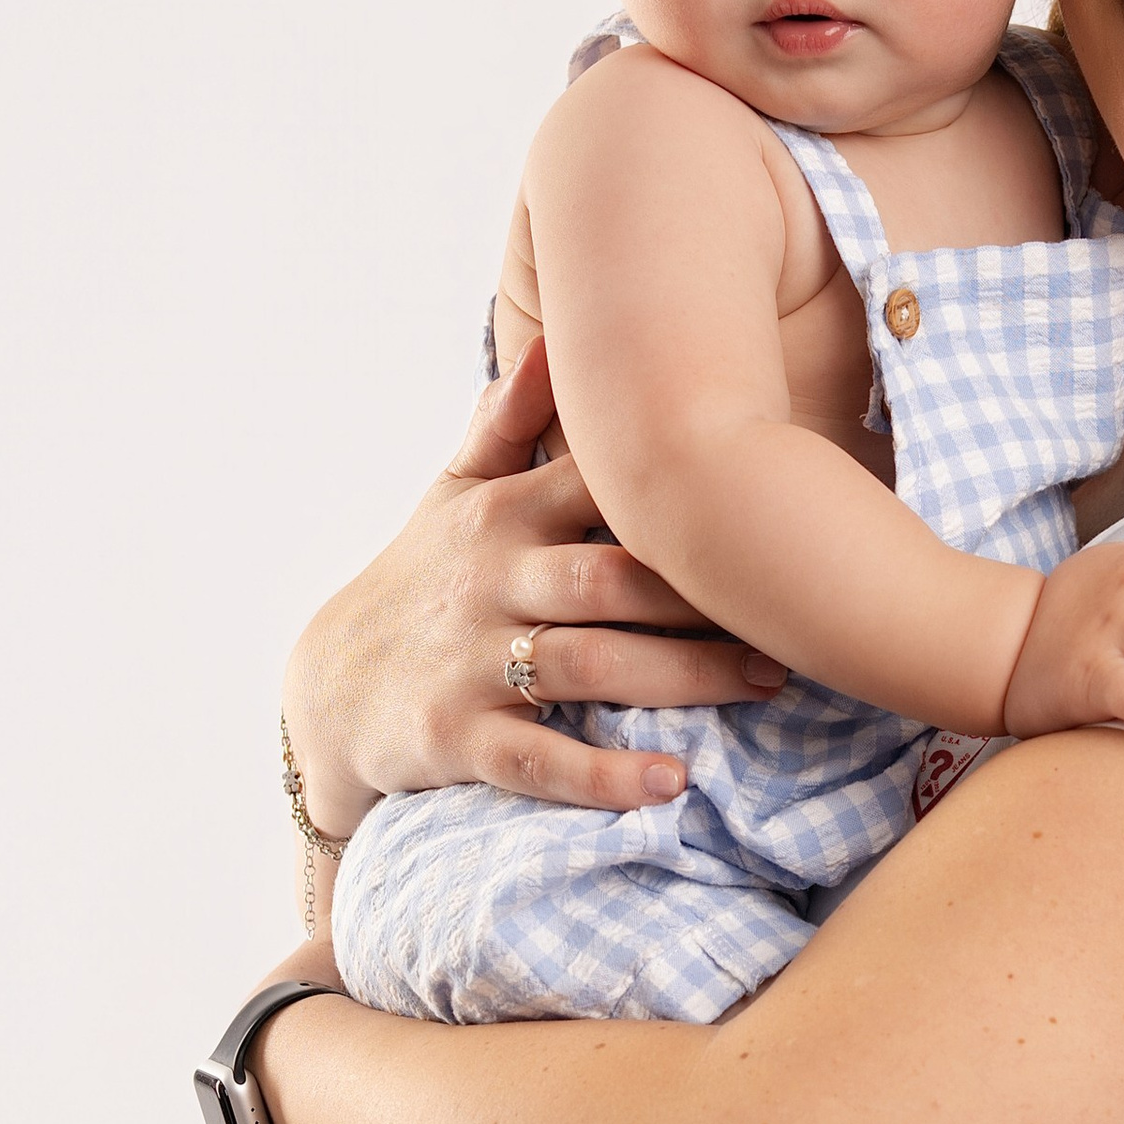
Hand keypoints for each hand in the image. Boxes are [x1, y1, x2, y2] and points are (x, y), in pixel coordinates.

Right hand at [280, 340, 788, 829]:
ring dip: (684, 680)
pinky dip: (605, 776)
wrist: (330, 690)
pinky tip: (672, 785)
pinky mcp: (457, 737)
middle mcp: (491, 582)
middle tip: (793, 615)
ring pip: (590, 665)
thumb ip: (507, 422)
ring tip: (766, 687)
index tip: (772, 497)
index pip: (603, 488)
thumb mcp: (453, 494)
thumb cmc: (421, 581)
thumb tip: (551, 337)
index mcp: (503, 515)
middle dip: (705, 597)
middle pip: (613, 580)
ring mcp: (471, 661)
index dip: (683, 491)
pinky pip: (539, 759)